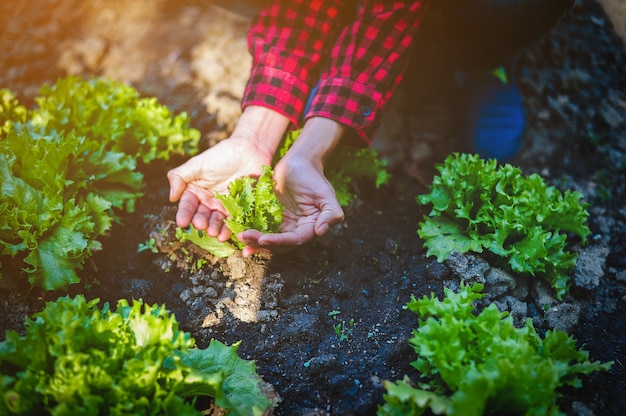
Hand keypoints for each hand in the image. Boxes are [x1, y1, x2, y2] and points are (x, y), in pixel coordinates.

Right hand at [167, 106, 288, 239]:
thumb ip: (179, 177)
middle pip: (201, 215)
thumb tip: (171, 197)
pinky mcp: (238, 208)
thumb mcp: (197, 164)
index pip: (187, 204)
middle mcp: (208, 200)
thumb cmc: (221, 155)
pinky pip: (232, 221)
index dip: (184, 214)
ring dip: (213, 228)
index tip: (182, 223)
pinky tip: (224, 235)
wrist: (249, 151)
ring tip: (213, 232)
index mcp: (196, 190)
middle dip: (200, 222)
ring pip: (216, 220)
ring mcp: (223, 205)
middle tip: (201, 225)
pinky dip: (228, 229)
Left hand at [237, 154, 343, 255]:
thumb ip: (331, 213)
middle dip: (262, 244)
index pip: (296, 240)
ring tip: (240, 238)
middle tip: (246, 238)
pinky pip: (260, 229)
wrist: (298, 163)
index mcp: (311, 227)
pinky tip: (239, 233)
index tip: (264, 239)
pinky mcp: (270, 219)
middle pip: (280, 244)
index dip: (280, 242)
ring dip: (254, 242)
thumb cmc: (313, 176)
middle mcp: (296, 230)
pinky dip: (250, 233)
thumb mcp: (326, 193)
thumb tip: (320, 232)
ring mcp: (283, 226)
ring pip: (268, 240)